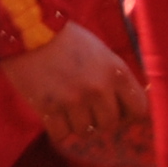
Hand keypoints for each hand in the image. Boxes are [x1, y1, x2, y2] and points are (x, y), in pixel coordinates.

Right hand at [0, 21, 153, 166]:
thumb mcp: (101, 52)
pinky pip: (61, 134)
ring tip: (66, 110)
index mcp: (116, 72)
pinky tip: (53, 116)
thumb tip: (124, 102)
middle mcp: (99, 89)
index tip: (116, 111)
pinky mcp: (49, 108)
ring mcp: (73, 100)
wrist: (28, 32)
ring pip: (85, 131)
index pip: (139, 109)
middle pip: (110, 124)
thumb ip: (115, 76)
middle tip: (86, 110)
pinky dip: (58, 129)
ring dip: (76, 124)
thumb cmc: (66, 39)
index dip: (127, 113)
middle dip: (99, 119)